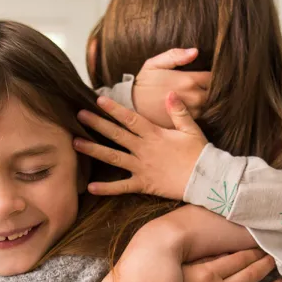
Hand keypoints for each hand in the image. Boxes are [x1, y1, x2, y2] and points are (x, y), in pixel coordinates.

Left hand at [75, 92, 207, 200]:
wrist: (206, 179)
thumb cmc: (200, 153)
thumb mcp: (191, 129)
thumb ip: (178, 111)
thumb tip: (169, 92)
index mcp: (154, 134)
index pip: (130, 118)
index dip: (114, 109)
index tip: (98, 100)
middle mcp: (144, 149)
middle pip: (116, 134)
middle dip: (96, 124)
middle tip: (78, 115)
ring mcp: (142, 167)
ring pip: (113, 157)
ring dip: (93, 150)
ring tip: (75, 143)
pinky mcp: (143, 184)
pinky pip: (122, 187)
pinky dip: (106, 188)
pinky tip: (90, 187)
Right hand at [131, 48, 210, 127]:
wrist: (131, 106)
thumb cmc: (143, 83)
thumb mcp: (154, 63)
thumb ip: (176, 56)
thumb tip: (196, 51)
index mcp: (189, 80)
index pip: (213, 77)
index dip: (213, 76)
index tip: (207, 75)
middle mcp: (194, 97)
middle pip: (214, 93)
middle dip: (212, 89)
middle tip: (205, 86)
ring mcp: (191, 112)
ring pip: (209, 106)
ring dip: (206, 101)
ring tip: (198, 96)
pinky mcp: (185, 124)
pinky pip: (200, 118)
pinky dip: (199, 112)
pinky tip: (193, 108)